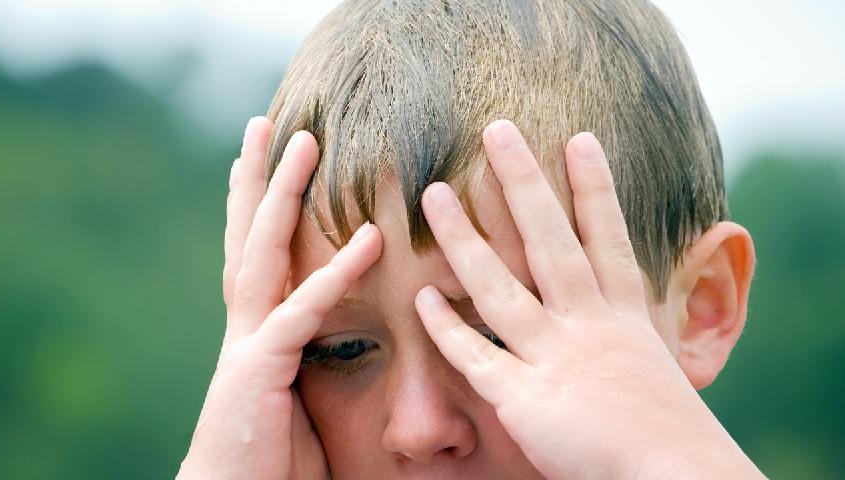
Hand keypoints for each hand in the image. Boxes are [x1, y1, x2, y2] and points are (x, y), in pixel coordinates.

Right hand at [178, 117, 382, 479]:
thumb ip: (316, 358)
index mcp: (259, 331)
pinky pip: (305, 312)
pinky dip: (337, 275)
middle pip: (251, 236)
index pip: (261, 256)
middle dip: (260, 178)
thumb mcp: (300, 399)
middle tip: (268, 123)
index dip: (262, 206)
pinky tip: (370, 240)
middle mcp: (247, 326)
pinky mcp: (261, 369)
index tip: (266, 163)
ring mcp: (249, 343)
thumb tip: (349, 340)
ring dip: (281, 194)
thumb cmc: (270, 462)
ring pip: (265, 253)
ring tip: (299, 140)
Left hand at [415, 120, 764, 478]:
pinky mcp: (525, 398)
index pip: (608, 237)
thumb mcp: (652, 367)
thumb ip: (621, 333)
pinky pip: (477, 355)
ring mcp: (555, 356)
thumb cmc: (666, 432)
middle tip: (498, 131)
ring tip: (434, 194)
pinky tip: (421, 296)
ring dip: (464, 237)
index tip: (580, 139)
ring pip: (499, 285)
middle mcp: (589, 324)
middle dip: (524, 183)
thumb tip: (606, 312)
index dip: (595, 187)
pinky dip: (446, 328)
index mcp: (624, 316)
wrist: (674, 477)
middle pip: (551, 240)